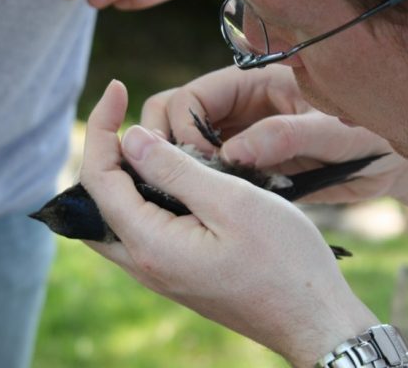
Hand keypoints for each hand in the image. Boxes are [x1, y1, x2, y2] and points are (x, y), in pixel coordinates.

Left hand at [80, 80, 379, 366]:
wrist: (313, 318)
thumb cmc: (285, 261)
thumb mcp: (232, 201)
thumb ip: (175, 170)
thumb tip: (131, 139)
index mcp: (150, 245)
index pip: (98, 178)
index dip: (101, 127)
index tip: (117, 88)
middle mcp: (145, 264)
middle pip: (94, 203)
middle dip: (103, 152)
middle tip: (122, 115)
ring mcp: (160, 273)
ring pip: (115, 218)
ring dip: (121, 175)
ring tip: (145, 139)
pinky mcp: (178, 274)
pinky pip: (140, 231)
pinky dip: (142, 196)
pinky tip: (170, 176)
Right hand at [141, 65, 407, 203]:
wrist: (388, 164)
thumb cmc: (371, 134)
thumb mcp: (337, 130)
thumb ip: (289, 134)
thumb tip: (233, 152)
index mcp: (252, 84)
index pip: (191, 97)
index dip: (182, 128)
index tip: (200, 163)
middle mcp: (236, 110)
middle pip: (173, 119)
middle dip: (167, 148)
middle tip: (185, 183)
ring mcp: (236, 140)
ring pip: (183, 151)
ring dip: (181, 173)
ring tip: (197, 201)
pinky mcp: (244, 170)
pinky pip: (207, 179)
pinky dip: (201, 193)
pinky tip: (210, 212)